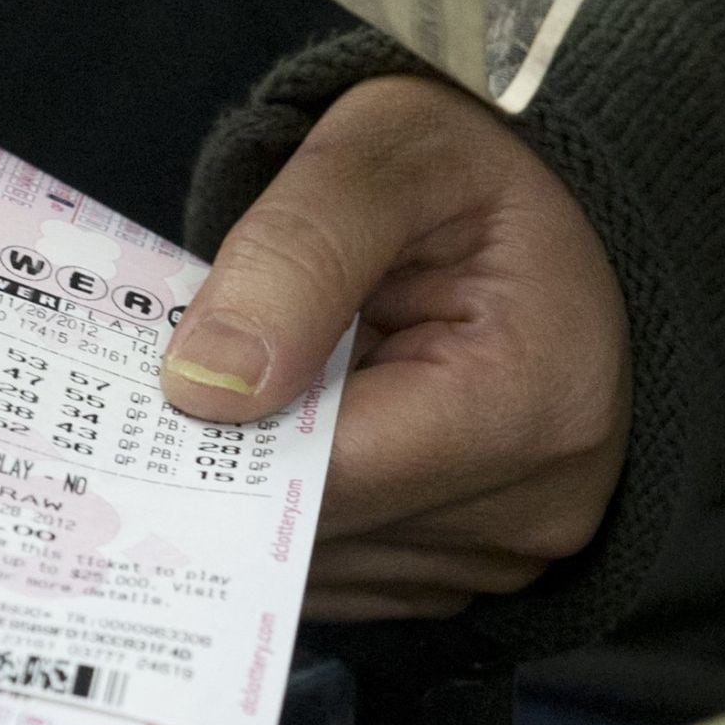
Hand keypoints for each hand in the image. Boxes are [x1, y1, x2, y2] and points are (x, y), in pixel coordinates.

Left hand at [160, 76, 628, 622]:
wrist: (572, 200)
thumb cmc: (484, 162)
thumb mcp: (389, 154)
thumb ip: (294, 254)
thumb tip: (202, 388)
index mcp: (531, 401)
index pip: (328, 472)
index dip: (223, 439)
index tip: (151, 394)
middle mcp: (536, 506)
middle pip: (318, 535)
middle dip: (237, 462)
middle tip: (175, 385)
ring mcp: (514, 552)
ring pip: (321, 569)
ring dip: (267, 489)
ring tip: (260, 391)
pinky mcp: (483, 569)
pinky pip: (351, 571)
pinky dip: (306, 509)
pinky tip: (301, 429)